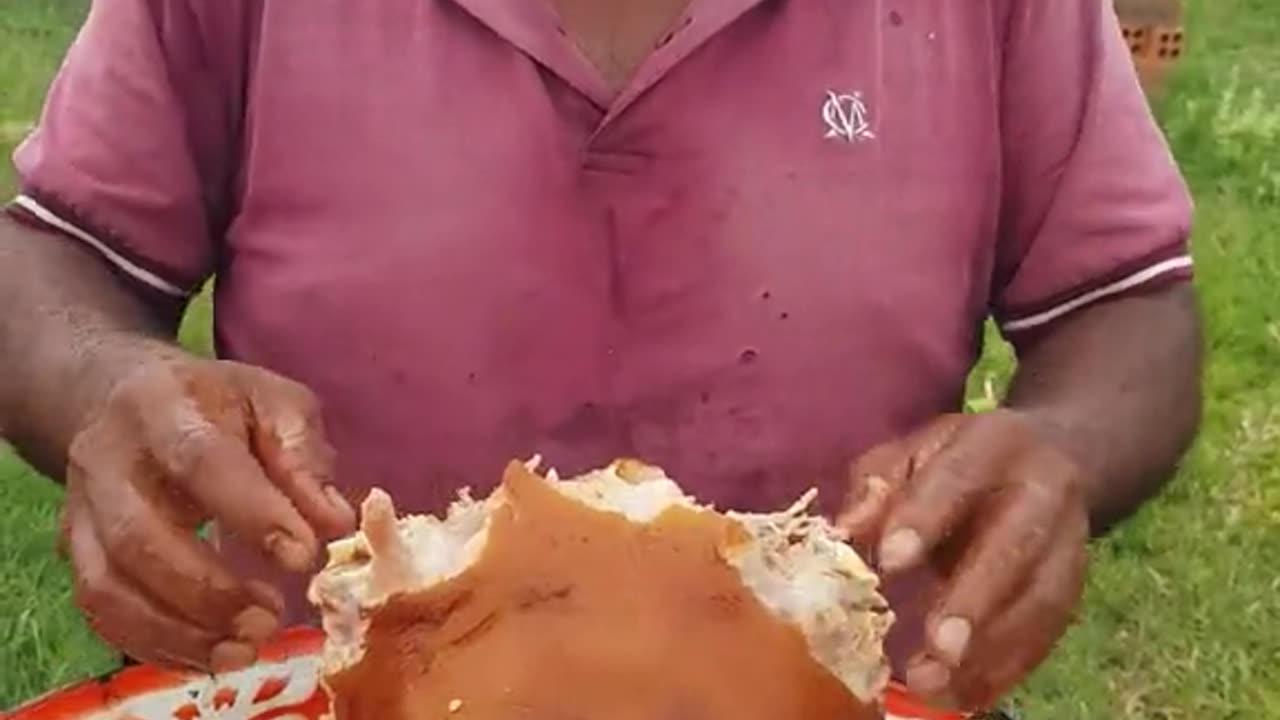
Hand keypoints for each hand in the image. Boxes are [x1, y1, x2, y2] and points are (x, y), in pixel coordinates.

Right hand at [60, 354, 355, 672]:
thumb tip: (336, 523)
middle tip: (271, 618)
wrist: (128, 398)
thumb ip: (305, 458)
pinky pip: (101, 610)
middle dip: (208, 590)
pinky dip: (155, 643)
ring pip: (109, 584)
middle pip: (140, 536)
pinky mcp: (75, 549)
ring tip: (245, 648)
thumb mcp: (275, 404)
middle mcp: (107, 458)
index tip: (303, 557)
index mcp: (164, 405)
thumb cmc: (220, 404)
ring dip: (179, 630)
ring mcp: (82, 508)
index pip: (202, 462)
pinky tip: (209, 653)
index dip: (253, 514)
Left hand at [837, 410, 1089, 710]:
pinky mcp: (1075, 585)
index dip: (925, 518)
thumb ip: (877, 487)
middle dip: (976, 599)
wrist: (1050, 456)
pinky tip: (964, 695)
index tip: (888, 562)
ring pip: (1041, 600)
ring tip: (934, 684)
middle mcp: (1043, 491)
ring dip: (990, 651)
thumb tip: (841, 534)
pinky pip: (1048, 633)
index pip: (959, 477)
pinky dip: (1006, 670)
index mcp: (995, 443)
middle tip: (937, 646)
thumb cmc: (959, 459)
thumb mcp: (913, 451)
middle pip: (1015, 547)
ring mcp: (1069, 541)